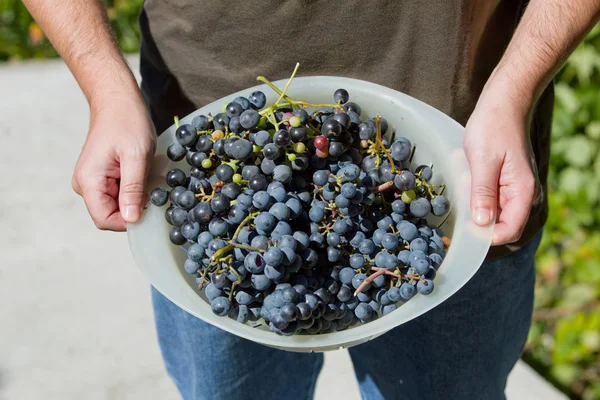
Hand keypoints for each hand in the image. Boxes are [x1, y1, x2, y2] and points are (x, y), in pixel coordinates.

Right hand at [72, 93, 155, 230]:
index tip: (149, 206)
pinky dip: (134, 189)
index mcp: (89, 181)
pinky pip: (119, 194)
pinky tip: (141, 172)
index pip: (105, 220)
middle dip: (133, 207)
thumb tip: (132, 220)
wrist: (117, 101)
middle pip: (111, 215)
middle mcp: (85, 185)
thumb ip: (133, 189)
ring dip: (135, 197)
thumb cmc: (127, 122)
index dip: (129, 221)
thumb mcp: (137, 156)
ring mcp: (92, 181)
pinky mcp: (101, 177)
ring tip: (144, 174)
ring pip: (117, 205)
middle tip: (150, 186)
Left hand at [464, 97, 537, 245]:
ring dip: (474, 203)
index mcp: (522, 191)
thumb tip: (482, 223)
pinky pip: (488, 197)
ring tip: (464, 179)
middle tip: (459, 202)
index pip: (509, 230)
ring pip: (492, 212)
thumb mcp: (483, 160)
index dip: (487, 236)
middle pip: (501, 225)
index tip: (465, 228)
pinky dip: (474, 192)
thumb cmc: (494, 127)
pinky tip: (465, 173)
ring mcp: (512, 188)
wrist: (503, 102)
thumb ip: (483, 193)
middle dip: (478, 220)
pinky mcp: (503, 181)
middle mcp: (521, 194)